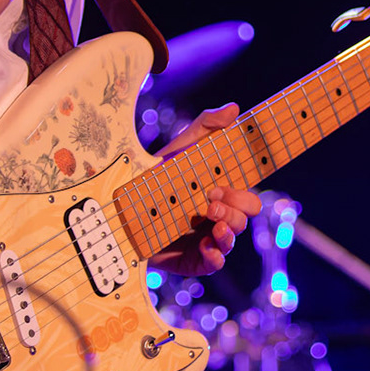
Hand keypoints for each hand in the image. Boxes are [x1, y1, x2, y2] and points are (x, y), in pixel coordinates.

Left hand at [149, 102, 262, 276]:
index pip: (248, 192)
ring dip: (229, 227)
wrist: (121, 211)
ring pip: (234, 237)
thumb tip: (234, 107)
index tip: (230, 180)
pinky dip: (215, 255)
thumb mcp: (181, 148)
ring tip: (212, 218)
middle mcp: (218, 216)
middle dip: (236, 205)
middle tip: (212, 196)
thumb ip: (206, 125)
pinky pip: (215, 263)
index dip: (245, 189)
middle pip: (247, 214)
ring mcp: (206, 238)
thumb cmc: (157, 177)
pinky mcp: (192, 259)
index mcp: (221, 192)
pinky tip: (206, 245)